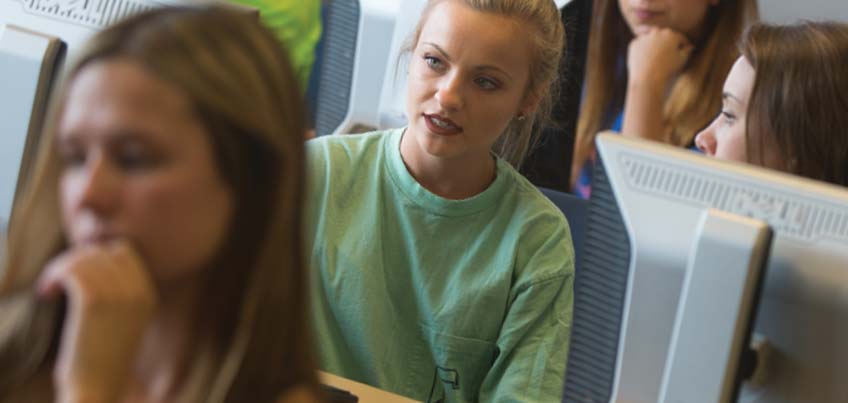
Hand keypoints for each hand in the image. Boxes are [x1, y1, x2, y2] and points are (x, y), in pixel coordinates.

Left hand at [37, 241, 155, 402]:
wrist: (98, 389)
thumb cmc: (102, 358)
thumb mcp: (122, 320)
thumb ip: (117, 290)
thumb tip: (90, 256)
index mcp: (148, 294)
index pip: (123, 251)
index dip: (96, 257)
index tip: (78, 276)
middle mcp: (137, 291)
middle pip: (102, 251)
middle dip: (76, 260)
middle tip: (59, 282)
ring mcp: (118, 294)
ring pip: (83, 258)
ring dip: (60, 268)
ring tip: (50, 289)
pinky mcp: (93, 301)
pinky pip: (70, 270)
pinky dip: (52, 276)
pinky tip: (46, 294)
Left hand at [627, 27, 693, 87]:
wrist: (647, 78)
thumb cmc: (667, 69)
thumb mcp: (681, 60)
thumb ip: (687, 51)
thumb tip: (690, 46)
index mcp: (671, 34)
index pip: (680, 38)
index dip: (684, 44)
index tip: (685, 49)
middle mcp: (657, 32)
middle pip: (665, 36)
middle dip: (668, 42)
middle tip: (670, 51)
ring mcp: (644, 37)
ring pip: (651, 39)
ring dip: (654, 44)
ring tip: (656, 55)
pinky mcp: (633, 44)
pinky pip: (640, 45)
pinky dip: (643, 50)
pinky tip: (645, 58)